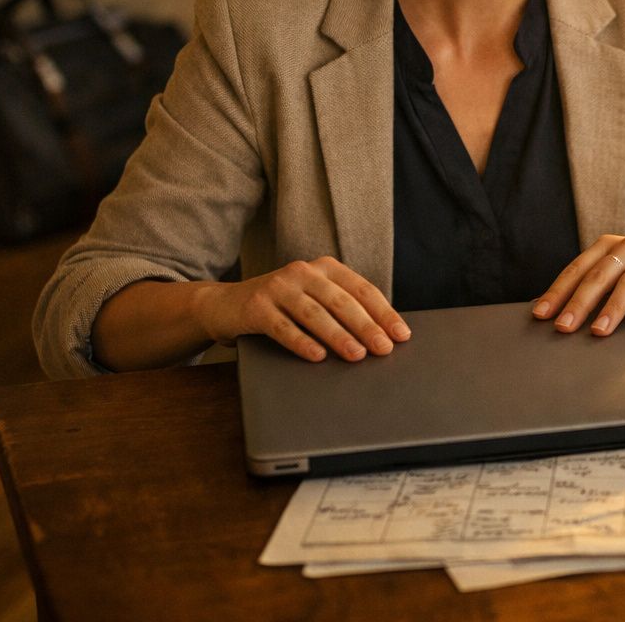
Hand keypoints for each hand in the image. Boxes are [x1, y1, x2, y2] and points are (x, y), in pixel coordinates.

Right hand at [194, 256, 409, 362]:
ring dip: (339, 336)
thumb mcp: (312, 300)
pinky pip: (283, 327)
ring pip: (315, 314)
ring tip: (357, 355)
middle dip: (366, 326)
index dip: (383, 312)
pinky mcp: (256, 307)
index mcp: (324, 268)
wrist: (224, 304)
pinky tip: (317, 357)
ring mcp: (278, 287)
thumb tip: (381, 337)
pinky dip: (302, 342)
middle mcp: (303, 272)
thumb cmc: (280, 307)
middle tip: (384, 348)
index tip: (401, 335)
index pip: (361, 289)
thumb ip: (340, 310)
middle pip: (341, 301)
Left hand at [532, 232, 624, 335]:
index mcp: (611, 245)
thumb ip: (599, 288)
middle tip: (564, 326)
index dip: (559, 291)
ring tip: (599, 331)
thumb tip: (561, 315)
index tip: (542, 314)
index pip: (579, 268)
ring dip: (613, 308)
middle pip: (601, 275)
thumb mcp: (624, 276)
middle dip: (580, 302)